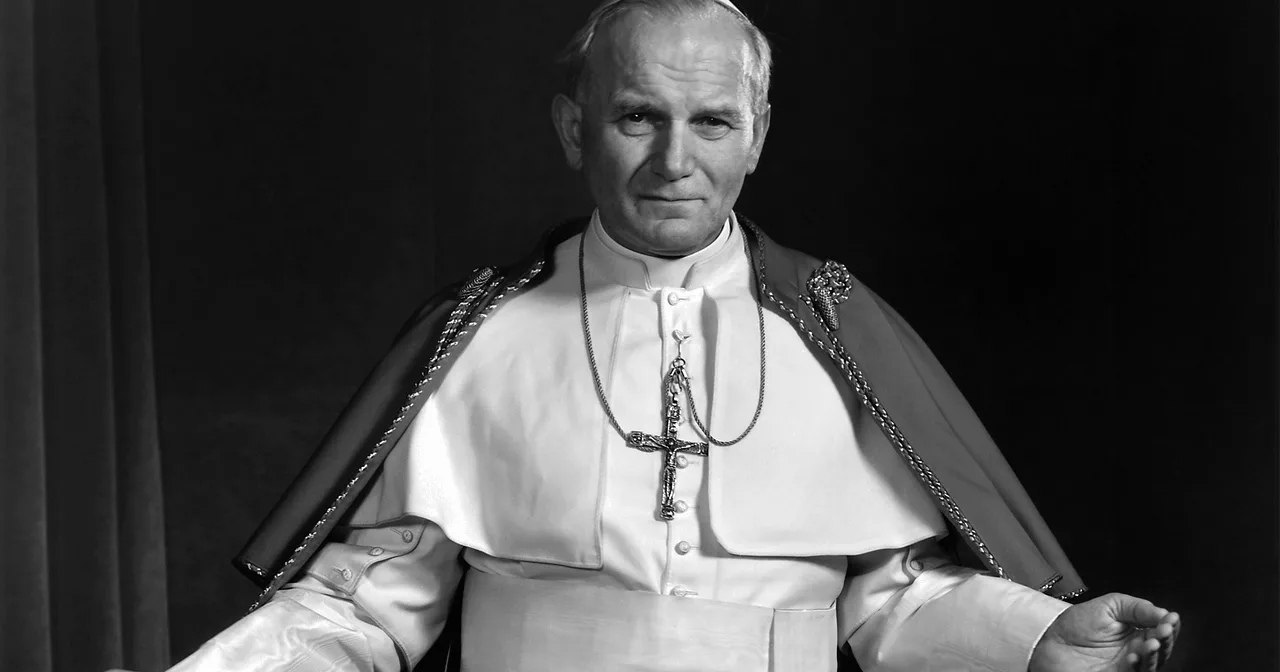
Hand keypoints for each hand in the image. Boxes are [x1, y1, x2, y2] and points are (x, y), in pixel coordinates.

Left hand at [1029, 592, 1179, 670]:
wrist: (1050, 641)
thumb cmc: (1075, 625)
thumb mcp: (1108, 605)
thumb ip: (1136, 607)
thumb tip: (1162, 612)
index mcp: (1136, 632)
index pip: (1161, 630)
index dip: (1170, 625)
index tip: (1171, 617)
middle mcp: (1136, 651)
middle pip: (1161, 649)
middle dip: (1165, 639)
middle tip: (1164, 629)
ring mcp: (1127, 666)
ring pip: (1151, 664)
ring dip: (1154, 653)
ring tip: (1151, 642)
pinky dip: (1137, 666)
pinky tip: (1134, 655)